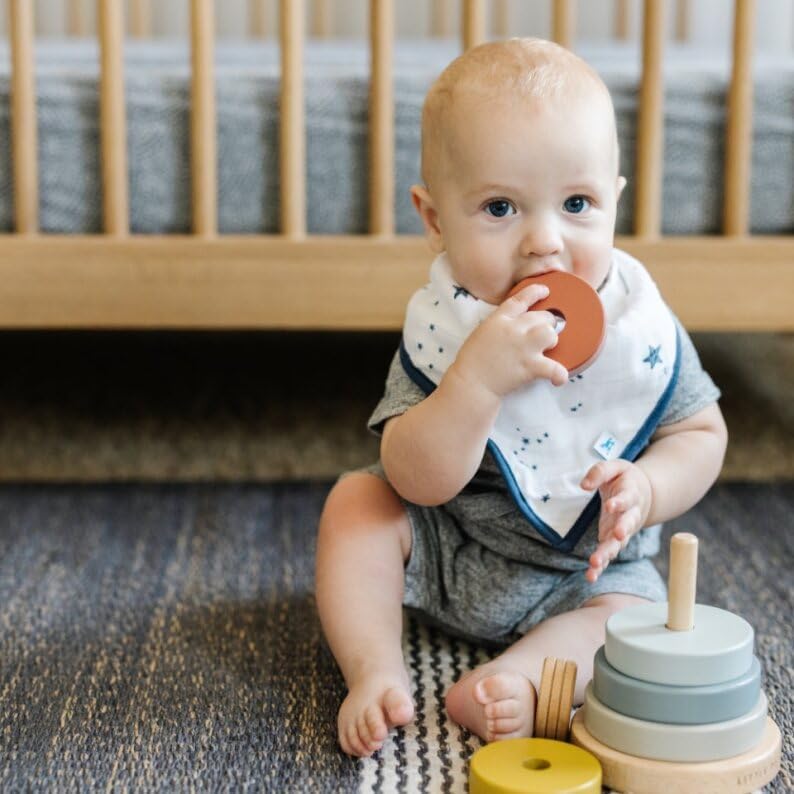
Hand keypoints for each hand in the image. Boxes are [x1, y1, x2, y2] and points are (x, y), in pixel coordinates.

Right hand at [449, 283, 568, 399]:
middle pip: (542, 316)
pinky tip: (558, 379)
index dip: (536, 292)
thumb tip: (514, 325)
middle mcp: (513, 329)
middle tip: (544, 334)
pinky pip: (554, 367)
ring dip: (552, 340)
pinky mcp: (530, 367)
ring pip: (550, 334)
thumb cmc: (471, 361)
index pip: (521, 299)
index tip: (545, 291)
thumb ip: (499, 325)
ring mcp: (523, 347)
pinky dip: (559, 374)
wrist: (471, 383)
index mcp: (499, 319)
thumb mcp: (481, 332)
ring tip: (547, 350)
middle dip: (547, 323)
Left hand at [580, 460, 652, 582]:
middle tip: (617, 536)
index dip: (620, 502)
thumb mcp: (615, 467)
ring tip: (595, 563)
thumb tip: (583, 485)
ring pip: (618, 544)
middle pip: (627, 524)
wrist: (643, 494)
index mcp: (631, 494)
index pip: (627, 499)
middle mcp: (630, 515)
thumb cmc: (625, 479)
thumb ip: (600, 472)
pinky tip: (591, 576)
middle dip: (622, 531)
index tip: (611, 505)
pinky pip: (608, 554)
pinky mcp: (613, 540)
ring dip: (607, 553)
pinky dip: (600, 566)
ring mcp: (623, 530)